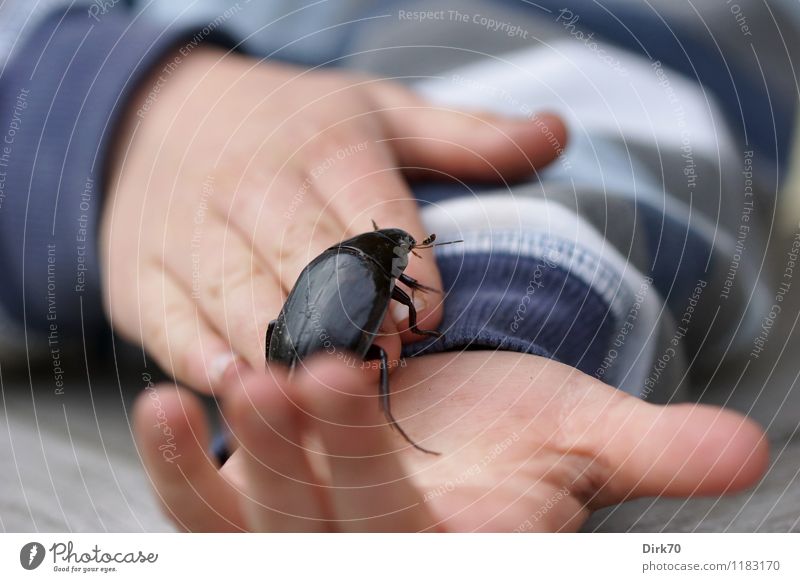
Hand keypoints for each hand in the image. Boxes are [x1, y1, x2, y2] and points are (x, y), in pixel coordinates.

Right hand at [101, 45, 566, 392]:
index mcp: (321, 144)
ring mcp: (189, 234)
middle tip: (383, 367)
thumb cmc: (285, 124)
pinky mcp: (143, 277)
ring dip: (282, 348)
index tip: (432, 318)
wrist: (155, 116)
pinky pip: (171, 324)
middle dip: (348, 319)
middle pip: (304, 260)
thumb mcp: (376, 112)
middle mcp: (251, 186)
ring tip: (320, 394)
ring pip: (239, 297)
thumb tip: (559, 131)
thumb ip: (466, 139)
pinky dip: (202, 357)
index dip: (406, 270)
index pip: (372, 211)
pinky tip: (236, 384)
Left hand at [133, 351, 766, 531]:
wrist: (448, 425)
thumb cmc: (514, 432)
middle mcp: (370, 563)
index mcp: (451, 557)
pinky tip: (158, 402)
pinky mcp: (248, 530)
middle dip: (314, 450)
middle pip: (330, 525)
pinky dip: (176, 467)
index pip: (408, 534)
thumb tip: (749, 452)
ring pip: (258, 525)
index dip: (369, 465)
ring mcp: (299, 550)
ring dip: (231, 460)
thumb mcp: (578, 435)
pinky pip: (202, 515)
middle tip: (299, 366)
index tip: (343, 376)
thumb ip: (649, 451)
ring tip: (230, 379)